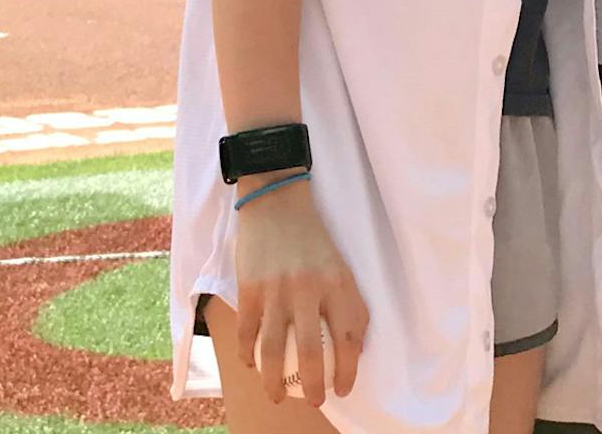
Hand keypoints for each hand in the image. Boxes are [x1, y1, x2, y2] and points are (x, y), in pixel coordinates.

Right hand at [232, 180, 367, 406]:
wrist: (277, 201)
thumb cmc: (313, 239)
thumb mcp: (340, 266)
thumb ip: (347, 303)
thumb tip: (353, 348)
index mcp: (338, 282)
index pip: (349, 337)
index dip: (348, 370)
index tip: (343, 389)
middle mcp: (309, 288)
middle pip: (312, 352)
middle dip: (312, 386)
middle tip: (313, 401)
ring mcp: (276, 289)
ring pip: (275, 350)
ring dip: (275, 381)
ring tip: (278, 396)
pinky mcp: (250, 288)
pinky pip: (248, 332)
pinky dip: (249, 354)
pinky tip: (253, 365)